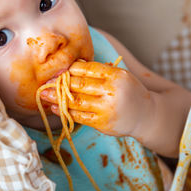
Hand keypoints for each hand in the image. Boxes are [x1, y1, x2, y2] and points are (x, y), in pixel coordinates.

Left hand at [40, 61, 154, 136]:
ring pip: (76, 101)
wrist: (146, 116)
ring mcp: (107, 109)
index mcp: (116, 76)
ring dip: (57, 98)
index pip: (87, 69)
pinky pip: (79, 116)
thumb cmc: (128, 92)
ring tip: (44, 94)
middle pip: (79, 84)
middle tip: (45, 82)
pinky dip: (64, 112)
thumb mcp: (119, 76)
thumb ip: (99, 72)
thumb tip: (70, 67)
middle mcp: (112, 91)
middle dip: (59, 83)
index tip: (58, 70)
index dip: (70, 69)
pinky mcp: (102, 123)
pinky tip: (54, 108)